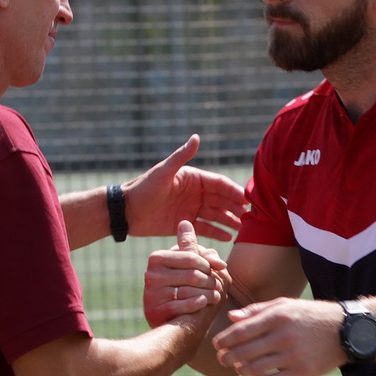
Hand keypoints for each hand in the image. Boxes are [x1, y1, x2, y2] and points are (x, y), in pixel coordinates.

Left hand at [122, 134, 245, 241]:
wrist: (125, 211)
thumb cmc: (143, 189)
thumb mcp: (163, 172)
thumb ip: (181, 156)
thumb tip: (196, 137)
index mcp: (193, 178)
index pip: (219, 184)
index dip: (233, 191)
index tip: (247, 199)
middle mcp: (195, 193)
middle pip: (221, 200)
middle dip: (235, 208)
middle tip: (250, 217)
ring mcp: (190, 209)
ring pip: (216, 215)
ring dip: (230, 221)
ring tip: (243, 229)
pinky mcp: (184, 224)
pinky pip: (205, 228)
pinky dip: (217, 232)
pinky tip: (228, 237)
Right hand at [144, 221, 226, 328]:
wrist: (173, 321)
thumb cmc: (184, 287)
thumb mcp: (188, 266)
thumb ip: (191, 247)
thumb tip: (186, 223)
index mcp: (157, 258)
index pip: (191, 257)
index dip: (209, 263)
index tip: (219, 268)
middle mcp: (151, 275)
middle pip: (193, 274)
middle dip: (210, 281)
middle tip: (218, 286)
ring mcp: (151, 294)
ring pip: (190, 290)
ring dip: (208, 294)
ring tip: (216, 295)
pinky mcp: (154, 312)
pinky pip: (182, 305)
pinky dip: (197, 304)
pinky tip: (204, 303)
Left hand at [211, 298, 346, 375]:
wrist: (345, 330)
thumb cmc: (310, 315)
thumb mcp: (286, 305)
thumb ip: (257, 311)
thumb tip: (231, 318)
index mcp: (277, 316)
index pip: (241, 330)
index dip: (224, 339)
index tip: (216, 344)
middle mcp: (283, 336)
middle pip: (244, 352)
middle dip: (227, 357)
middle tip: (222, 359)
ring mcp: (292, 355)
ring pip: (255, 368)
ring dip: (242, 369)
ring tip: (239, 367)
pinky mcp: (301, 371)